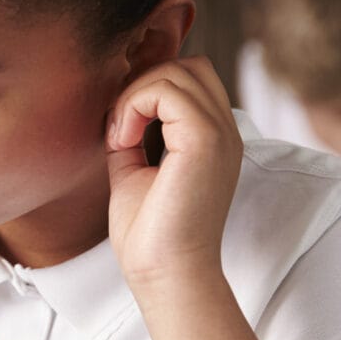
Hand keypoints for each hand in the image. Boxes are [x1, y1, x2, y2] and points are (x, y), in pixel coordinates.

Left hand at [106, 56, 243, 291]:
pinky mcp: (205, 141)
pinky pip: (167, 90)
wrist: (164, 273)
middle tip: (120, 128)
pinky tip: (122, 140)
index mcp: (213, 139)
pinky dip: (134, 105)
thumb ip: (132, 136)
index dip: (149, 91)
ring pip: (178, 71)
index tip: (121, 131)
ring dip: (135, 96)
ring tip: (120, 137)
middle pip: (189, 67)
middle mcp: (225, 132)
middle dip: (144, 85)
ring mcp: (220, 134)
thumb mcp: (135, 170)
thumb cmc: (149, 234)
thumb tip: (115, 109)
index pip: (191, 81)